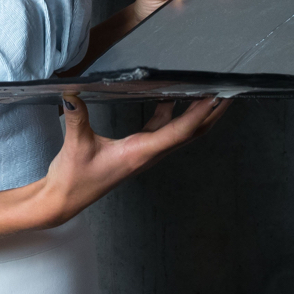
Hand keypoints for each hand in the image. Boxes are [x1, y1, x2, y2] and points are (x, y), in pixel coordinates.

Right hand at [27, 94, 230, 227]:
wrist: (64, 199)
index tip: (215, 97)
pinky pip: (160, 132)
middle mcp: (148, 155)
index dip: (198, 114)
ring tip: (207, 95)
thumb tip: (72, 94)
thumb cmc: (73, 179)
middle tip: (229, 95)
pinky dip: (169, 116)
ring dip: (194, 116)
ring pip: (178, 134)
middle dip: (211, 116)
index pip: (178, 132)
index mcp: (140, 153)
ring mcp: (143, 155)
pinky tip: (167, 101)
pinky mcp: (134, 152)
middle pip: (189, 134)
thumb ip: (77, 117)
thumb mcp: (76, 145)